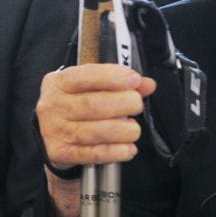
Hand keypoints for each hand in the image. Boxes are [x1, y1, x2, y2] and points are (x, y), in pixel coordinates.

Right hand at [36, 64, 156, 167]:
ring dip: (125, 130)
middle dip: (125, 104)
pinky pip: (95, 154)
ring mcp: (56, 131)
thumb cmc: (77, 105)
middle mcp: (54, 106)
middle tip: (137, 105)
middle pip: (94, 104)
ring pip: (98, 131)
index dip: (114, 77)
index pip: (86, 76)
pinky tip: (128, 148)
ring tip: (133, 129)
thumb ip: (121, 83)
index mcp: (60, 83)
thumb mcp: (93, 86)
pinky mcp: (61, 153)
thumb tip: (147, 85)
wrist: (52, 135)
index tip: (134, 80)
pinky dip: (117, 152)